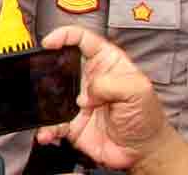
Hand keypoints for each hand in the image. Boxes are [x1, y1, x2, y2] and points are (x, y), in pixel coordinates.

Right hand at [35, 26, 178, 170]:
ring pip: (50, 92)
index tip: (50, 42)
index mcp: (106, 63)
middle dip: (46, 65)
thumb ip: (111, 83)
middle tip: (40, 73)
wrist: (143, 152)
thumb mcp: (139, 90)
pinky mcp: (70, 121)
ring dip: (42, 99)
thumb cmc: (147, 119)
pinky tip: (47, 132)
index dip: (64, 35)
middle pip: (59, 62)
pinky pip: (51, 122)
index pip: (81, 39)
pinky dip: (46, 128)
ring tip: (43, 108)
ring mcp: (77, 100)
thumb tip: (86, 92)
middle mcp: (88, 78)